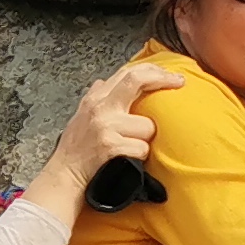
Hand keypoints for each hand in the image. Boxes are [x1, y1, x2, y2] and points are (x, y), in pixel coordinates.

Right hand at [21, 59, 183, 221]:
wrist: (65, 174)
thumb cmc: (76, 148)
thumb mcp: (81, 116)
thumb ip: (95, 97)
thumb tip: (104, 82)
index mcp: (95, 99)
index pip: (126, 73)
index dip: (152, 70)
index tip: (171, 75)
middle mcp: (100, 107)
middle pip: (136, 80)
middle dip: (162, 79)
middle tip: (179, 82)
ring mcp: (105, 126)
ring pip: (147, 126)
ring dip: (146, 140)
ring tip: (132, 147)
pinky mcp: (111, 146)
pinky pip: (142, 148)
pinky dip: (140, 156)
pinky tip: (129, 159)